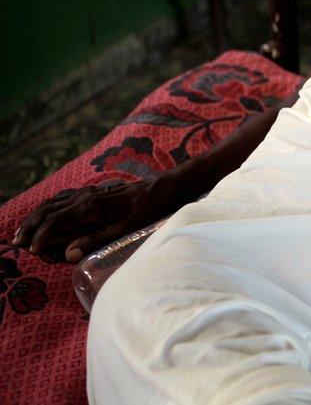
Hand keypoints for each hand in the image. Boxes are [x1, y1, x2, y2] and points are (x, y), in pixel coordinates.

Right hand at [12, 176, 176, 262]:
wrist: (161, 189)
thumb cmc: (145, 211)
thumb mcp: (123, 231)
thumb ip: (94, 241)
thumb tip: (68, 254)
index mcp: (88, 206)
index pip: (55, 221)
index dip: (41, 236)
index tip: (33, 250)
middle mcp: (84, 196)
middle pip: (47, 210)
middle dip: (30, 227)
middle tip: (16, 243)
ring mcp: (88, 192)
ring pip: (52, 203)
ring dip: (35, 217)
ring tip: (23, 232)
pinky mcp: (93, 192)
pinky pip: (63, 198)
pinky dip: (48, 207)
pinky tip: (45, 216)